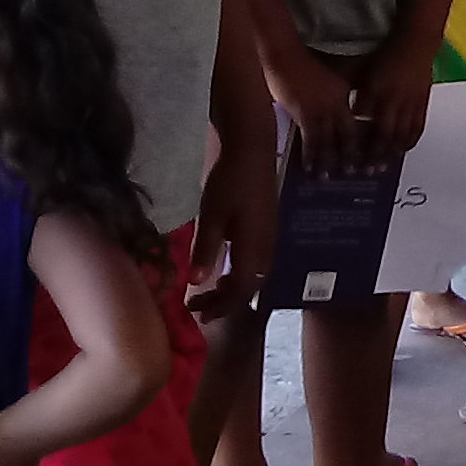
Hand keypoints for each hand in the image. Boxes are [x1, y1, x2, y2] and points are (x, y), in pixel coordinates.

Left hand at [195, 124, 274, 306]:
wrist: (253, 149)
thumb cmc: (230, 181)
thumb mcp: (212, 215)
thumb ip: (205, 249)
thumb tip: (196, 283)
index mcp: (253, 249)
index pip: (239, 290)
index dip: (220, 306)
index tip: (198, 316)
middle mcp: (266, 249)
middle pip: (248, 288)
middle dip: (225, 303)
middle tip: (199, 310)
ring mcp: (269, 238)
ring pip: (253, 276)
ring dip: (232, 289)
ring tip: (209, 294)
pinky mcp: (267, 228)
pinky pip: (255, 264)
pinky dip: (238, 275)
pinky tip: (224, 269)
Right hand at [265, 42, 362, 174]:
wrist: (281, 54)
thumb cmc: (297, 65)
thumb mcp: (322, 81)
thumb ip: (329, 99)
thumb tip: (328, 119)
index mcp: (343, 92)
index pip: (355, 121)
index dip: (359, 140)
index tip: (363, 154)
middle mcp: (337, 102)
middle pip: (348, 135)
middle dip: (351, 156)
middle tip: (353, 173)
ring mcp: (321, 109)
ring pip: (330, 141)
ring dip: (329, 161)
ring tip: (329, 177)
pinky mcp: (304, 113)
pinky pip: (311, 140)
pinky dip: (311, 156)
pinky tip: (310, 168)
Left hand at [351, 48, 437, 166]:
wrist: (416, 43)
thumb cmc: (387, 56)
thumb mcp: (366, 73)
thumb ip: (361, 96)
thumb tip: (354, 116)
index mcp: (379, 93)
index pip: (368, 125)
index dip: (361, 143)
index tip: (353, 157)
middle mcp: (396, 102)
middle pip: (386, 136)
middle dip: (376, 155)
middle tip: (368, 171)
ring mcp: (412, 104)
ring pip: (402, 135)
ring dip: (392, 153)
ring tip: (385, 167)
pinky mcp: (423, 103)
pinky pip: (417, 128)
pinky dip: (409, 142)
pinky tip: (402, 150)